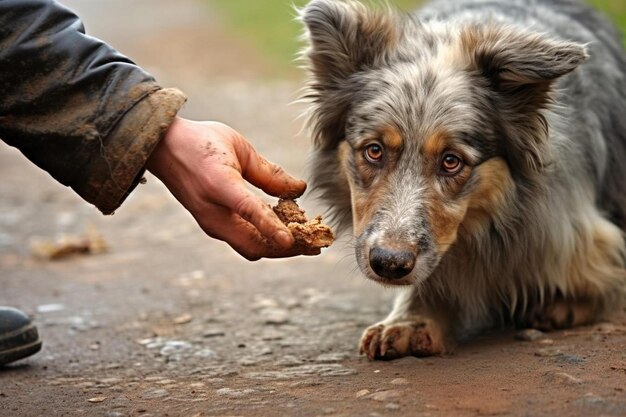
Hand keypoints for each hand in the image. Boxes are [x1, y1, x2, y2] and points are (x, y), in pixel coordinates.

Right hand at [145, 117, 311, 259]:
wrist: (162, 148)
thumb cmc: (201, 141)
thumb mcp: (239, 147)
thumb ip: (269, 172)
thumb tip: (299, 190)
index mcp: (218, 184)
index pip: (249, 210)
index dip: (272, 227)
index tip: (292, 241)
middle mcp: (212, 212)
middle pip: (254, 245)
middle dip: (287, 249)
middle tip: (316, 246)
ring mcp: (210, 224)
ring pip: (249, 248)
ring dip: (278, 248)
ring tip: (305, 241)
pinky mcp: (211, 226)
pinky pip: (242, 241)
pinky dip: (265, 240)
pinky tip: (283, 230)